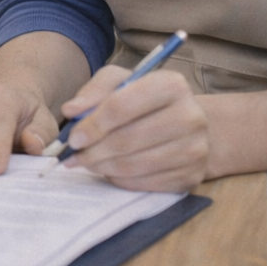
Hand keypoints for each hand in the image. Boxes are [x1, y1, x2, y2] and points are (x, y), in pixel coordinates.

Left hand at [57, 65, 209, 192]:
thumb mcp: (120, 82)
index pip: (122, 107)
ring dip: (103, 167)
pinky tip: (109, 171)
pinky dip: (121, 180)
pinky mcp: (193, 176)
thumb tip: (71, 110)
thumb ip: (94, 91)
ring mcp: (196, 149)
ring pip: (136, 165)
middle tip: (73, 157)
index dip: (93, 125)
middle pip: (128, 139)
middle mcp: (191, 116)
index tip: (73, 138)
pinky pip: (147, 184)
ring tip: (87, 163)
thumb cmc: (144, 99)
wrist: (186, 123)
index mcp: (171, 85)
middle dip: (94, 151)